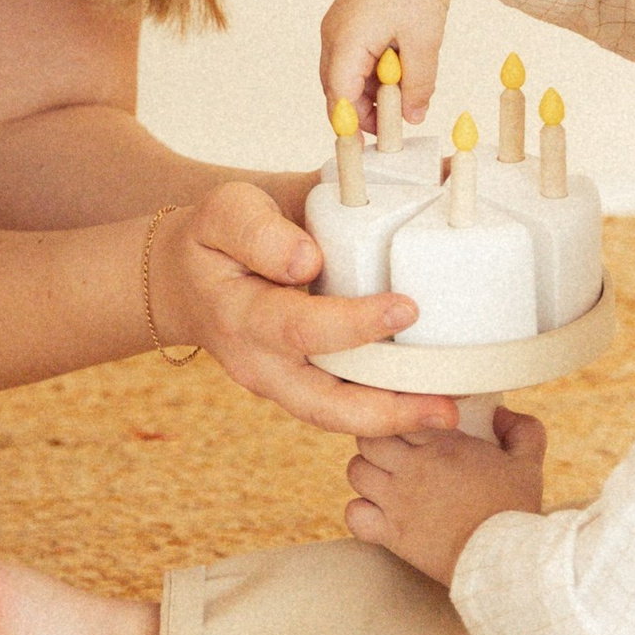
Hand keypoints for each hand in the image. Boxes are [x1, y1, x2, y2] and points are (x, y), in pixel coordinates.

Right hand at [155, 180, 464, 443]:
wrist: (185, 281)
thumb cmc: (215, 238)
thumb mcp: (224, 212)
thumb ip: (259, 230)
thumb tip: (306, 259)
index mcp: (240, 315)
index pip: (301, 328)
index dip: (354, 323)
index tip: (406, 306)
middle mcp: (259, 366)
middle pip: (322, 404)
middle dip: (385, 409)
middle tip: (444, 404)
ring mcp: (279, 386)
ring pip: (336, 418)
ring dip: (394, 422)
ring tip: (450, 412)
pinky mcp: (299, 390)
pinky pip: (342, 410)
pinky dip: (385, 413)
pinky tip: (431, 402)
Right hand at [319, 0, 519, 129]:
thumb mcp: (424, 45)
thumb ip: (416, 87)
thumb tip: (410, 118)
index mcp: (345, 41)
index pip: (339, 99)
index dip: (354, 126)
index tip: (373, 146)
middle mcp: (332, 33)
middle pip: (337, 88)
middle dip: (364, 110)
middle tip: (396, 124)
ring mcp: (337, 24)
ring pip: (345, 72)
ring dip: (370, 89)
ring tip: (405, 89)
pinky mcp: (348, 17)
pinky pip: (352, 55)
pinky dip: (371, 69)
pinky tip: (399, 66)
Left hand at [345, 409, 545, 582]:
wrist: (505, 560)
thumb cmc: (515, 511)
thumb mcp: (528, 462)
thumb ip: (522, 429)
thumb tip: (502, 413)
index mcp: (442, 443)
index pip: (399, 413)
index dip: (401, 420)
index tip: (411, 433)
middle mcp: (413, 467)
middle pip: (368, 438)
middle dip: (376, 444)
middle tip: (392, 456)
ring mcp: (399, 500)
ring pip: (356, 472)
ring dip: (366, 475)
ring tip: (384, 483)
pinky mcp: (393, 534)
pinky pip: (354, 515)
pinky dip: (360, 514)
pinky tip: (378, 516)